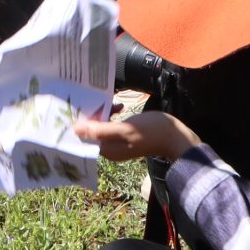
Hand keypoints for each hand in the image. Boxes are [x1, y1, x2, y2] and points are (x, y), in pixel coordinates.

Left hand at [77, 110, 199, 162]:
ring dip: (105, 113)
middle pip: (93, 131)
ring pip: (103, 126)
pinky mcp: (125, 137)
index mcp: (108, 150)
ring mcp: (118, 143)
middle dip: (94, 115)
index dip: (83, 122)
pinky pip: (112, 125)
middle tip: (99, 100)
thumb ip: (101, 130)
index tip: (83, 106)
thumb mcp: (125, 129)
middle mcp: (110, 149)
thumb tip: (76, 130)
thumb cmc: (150, 131)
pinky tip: (121, 107)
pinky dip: (113, 115)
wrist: (174, 136)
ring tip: (115, 104)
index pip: (86, 136)